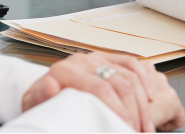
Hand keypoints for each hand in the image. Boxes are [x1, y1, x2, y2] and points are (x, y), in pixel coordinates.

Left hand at [21, 52, 184, 131]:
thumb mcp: (34, 104)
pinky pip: (131, 64)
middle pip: (119, 83)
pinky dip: (143, 80)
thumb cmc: (41, 103)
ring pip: (129, 76)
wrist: (40, 93)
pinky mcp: (107, 59)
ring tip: (146, 126)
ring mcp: (96, 58)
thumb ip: (40, 97)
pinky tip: (150, 98)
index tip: (125, 128)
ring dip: (142, 103)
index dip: (117, 109)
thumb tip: (50, 85)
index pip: (100, 88)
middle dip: (134, 110)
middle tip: (139, 131)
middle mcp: (82, 60)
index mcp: (65, 70)